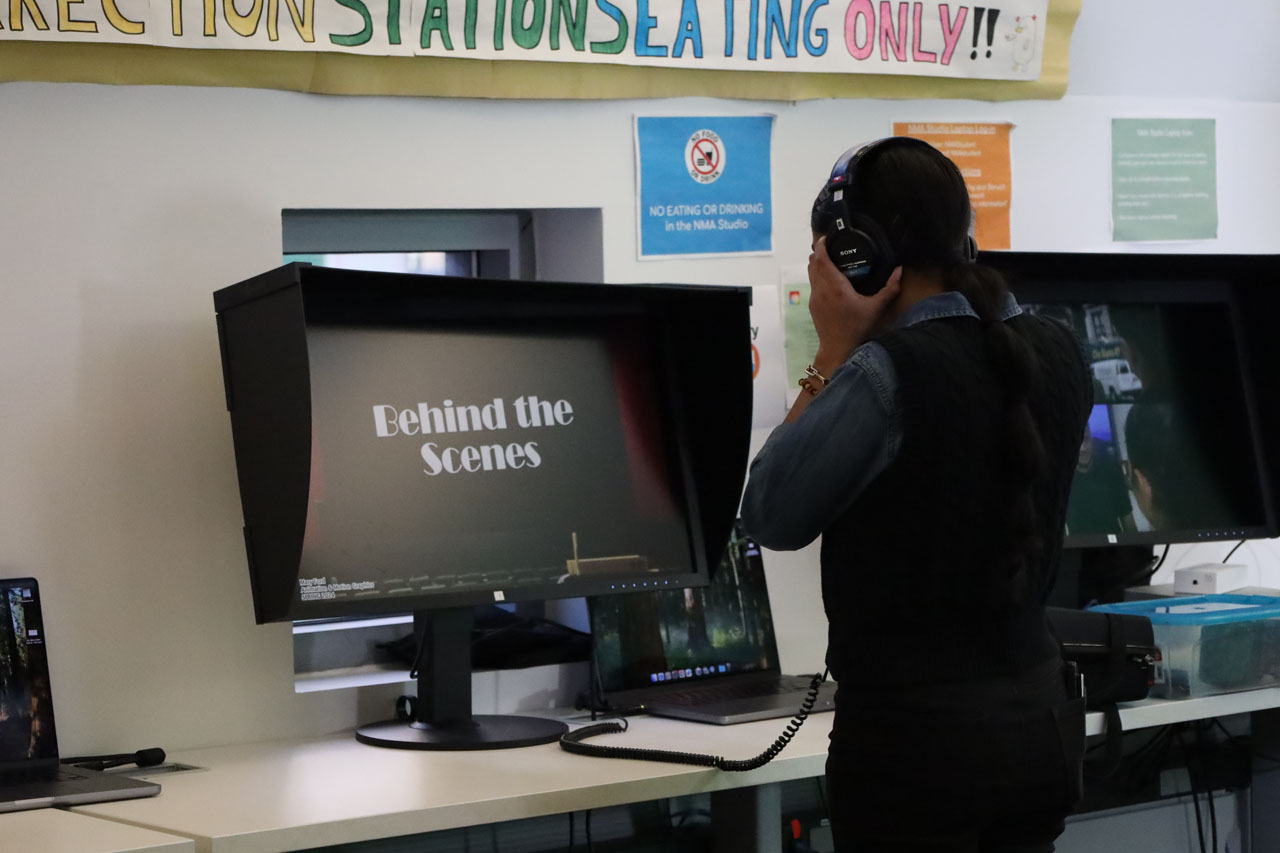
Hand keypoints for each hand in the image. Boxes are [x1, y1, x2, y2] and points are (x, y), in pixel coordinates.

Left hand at [807, 236, 901, 374]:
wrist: (838, 349)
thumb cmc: (857, 329)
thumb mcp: (876, 308)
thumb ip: (890, 288)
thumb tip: (900, 270)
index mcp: (835, 287)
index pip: (821, 259)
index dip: (821, 245)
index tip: (827, 238)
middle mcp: (821, 290)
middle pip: (813, 263)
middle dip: (819, 252)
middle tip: (830, 245)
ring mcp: (814, 298)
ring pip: (810, 273)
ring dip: (817, 263)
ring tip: (830, 258)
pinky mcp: (813, 305)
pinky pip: (813, 284)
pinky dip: (817, 276)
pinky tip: (829, 278)